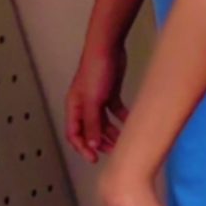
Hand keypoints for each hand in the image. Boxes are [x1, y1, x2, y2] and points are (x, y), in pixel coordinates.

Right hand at [65, 43, 128, 163]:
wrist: (108, 47)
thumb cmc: (95, 69)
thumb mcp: (93, 101)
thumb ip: (92, 123)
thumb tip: (92, 144)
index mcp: (74, 107)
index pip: (74, 133)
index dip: (82, 147)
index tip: (94, 158)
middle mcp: (84, 105)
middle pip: (90, 130)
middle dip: (99, 142)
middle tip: (112, 152)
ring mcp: (98, 99)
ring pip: (103, 122)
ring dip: (111, 133)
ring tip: (123, 141)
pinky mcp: (110, 93)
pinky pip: (115, 111)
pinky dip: (122, 119)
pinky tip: (131, 124)